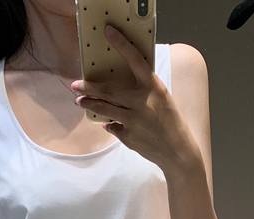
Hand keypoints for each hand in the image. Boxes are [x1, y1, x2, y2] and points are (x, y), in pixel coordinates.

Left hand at [71, 24, 195, 172]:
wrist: (177, 151)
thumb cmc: (170, 121)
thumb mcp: (162, 98)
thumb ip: (143, 91)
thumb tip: (118, 90)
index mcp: (154, 87)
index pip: (135, 60)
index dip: (121, 44)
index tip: (108, 32)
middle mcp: (142, 102)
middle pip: (109, 90)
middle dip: (89, 87)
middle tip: (75, 84)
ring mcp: (133, 120)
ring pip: (105, 109)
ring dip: (90, 104)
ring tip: (80, 101)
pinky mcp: (128, 136)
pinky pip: (113, 127)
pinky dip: (111, 125)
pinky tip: (109, 124)